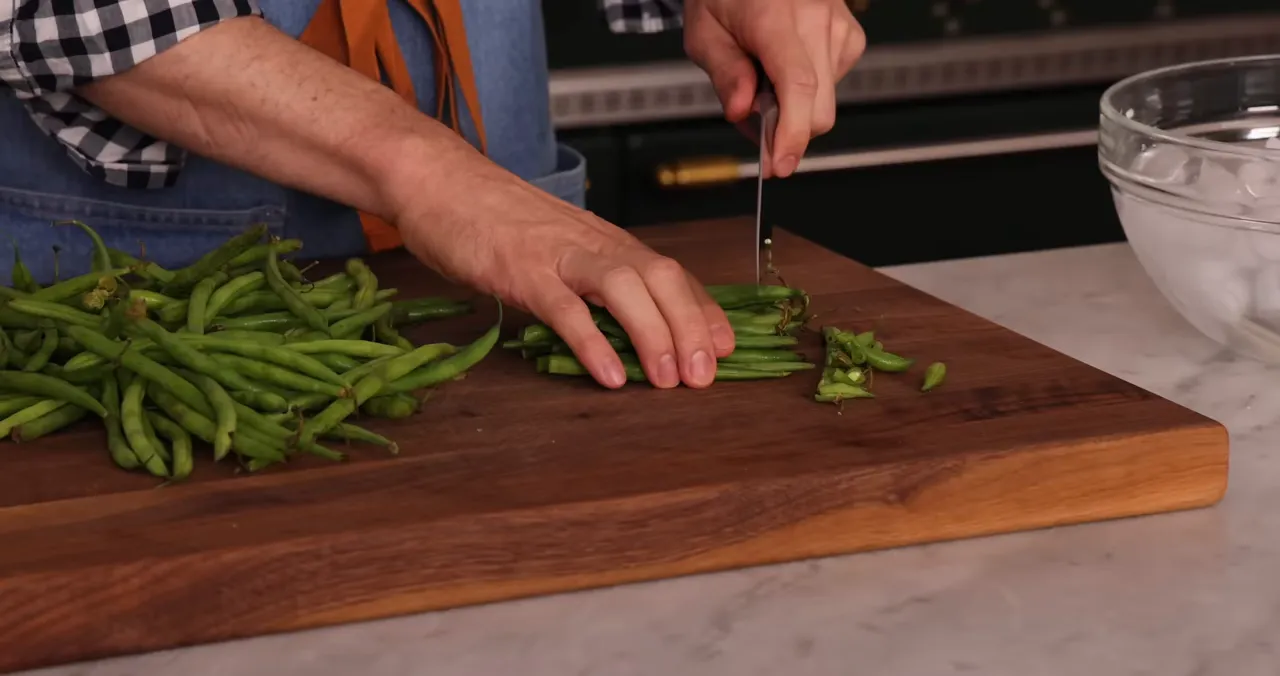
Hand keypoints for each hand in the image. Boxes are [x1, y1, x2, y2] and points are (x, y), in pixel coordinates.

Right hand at [396, 162, 735, 389]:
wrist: (437, 180)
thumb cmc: (493, 219)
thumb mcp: (555, 247)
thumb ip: (587, 281)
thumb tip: (620, 324)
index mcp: (604, 240)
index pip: (670, 274)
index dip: (703, 310)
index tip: (727, 346)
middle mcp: (593, 243)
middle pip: (661, 278)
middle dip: (691, 327)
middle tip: (706, 376)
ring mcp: (558, 254)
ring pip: (624, 288)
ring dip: (655, 335)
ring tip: (668, 380)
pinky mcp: (520, 270)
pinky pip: (566, 308)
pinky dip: (593, 342)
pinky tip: (611, 375)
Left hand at [683, 0, 865, 177]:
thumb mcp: (704, 31)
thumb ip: (724, 74)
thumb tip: (740, 112)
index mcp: (777, 16)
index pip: (798, 86)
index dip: (792, 134)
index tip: (780, 164)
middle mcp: (817, 18)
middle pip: (819, 108)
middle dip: (787, 130)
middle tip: (752, 118)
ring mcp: (839, 25)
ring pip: (826, 101)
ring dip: (794, 108)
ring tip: (763, 79)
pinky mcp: (850, 34)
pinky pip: (834, 84)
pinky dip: (808, 90)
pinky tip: (785, 67)